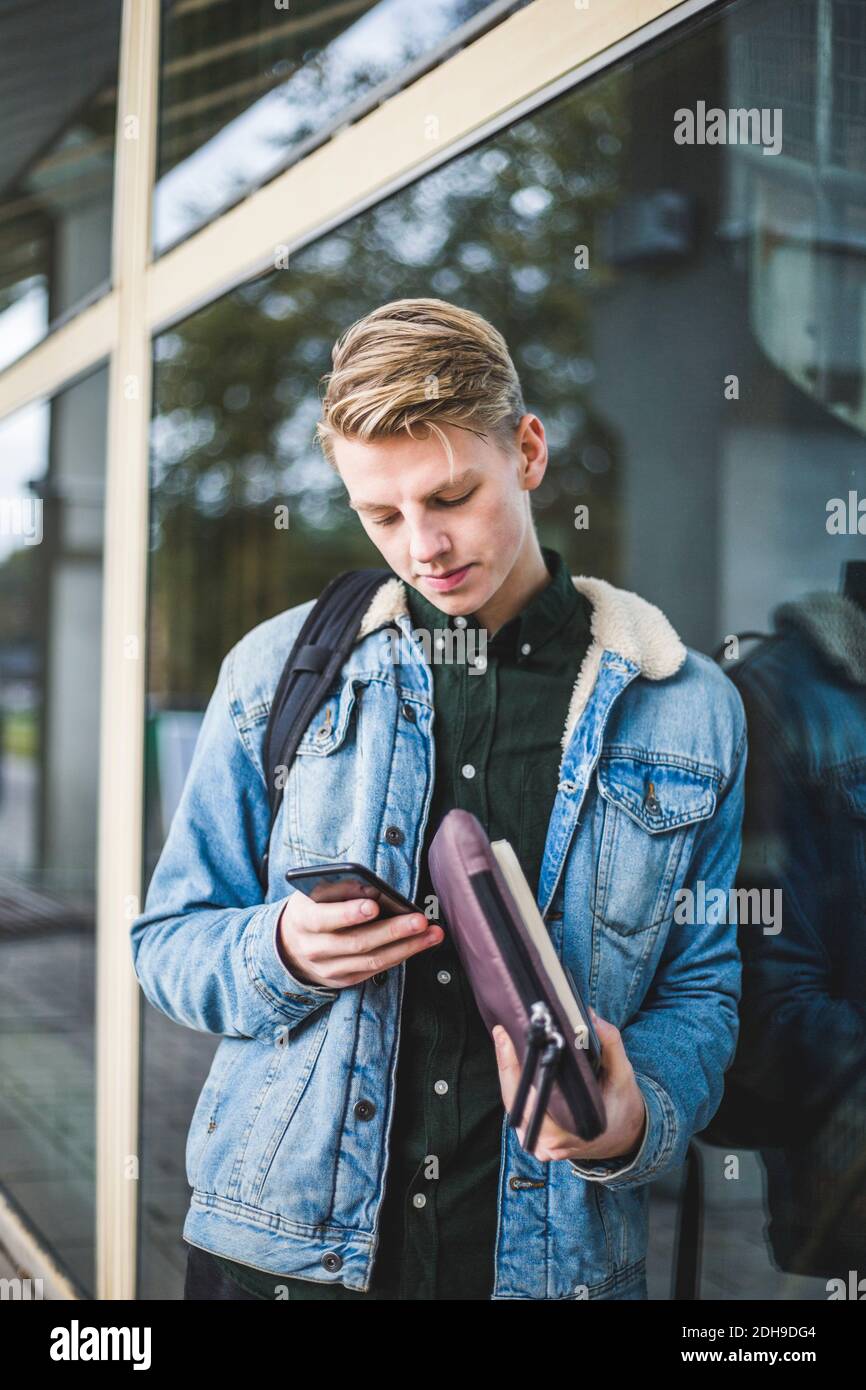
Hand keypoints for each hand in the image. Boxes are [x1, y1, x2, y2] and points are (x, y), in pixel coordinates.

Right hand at [276, 890, 442, 988]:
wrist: (292, 946)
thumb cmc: (312, 909)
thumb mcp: (314, 894)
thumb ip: (338, 889)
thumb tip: (371, 887)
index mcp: (303, 921)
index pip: (324, 919)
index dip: (348, 914)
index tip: (373, 906)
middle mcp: (315, 949)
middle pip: (357, 942)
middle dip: (392, 931)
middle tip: (418, 920)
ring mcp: (330, 969)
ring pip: (372, 960)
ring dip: (406, 946)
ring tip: (431, 933)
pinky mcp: (345, 979)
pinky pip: (377, 969)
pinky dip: (400, 955)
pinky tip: (419, 944)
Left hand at [492, 1008, 646, 1162]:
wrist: (628, 1136)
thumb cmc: (623, 1105)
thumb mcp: (622, 1074)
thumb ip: (610, 1044)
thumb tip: (589, 1015)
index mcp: (567, 1135)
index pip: (528, 1101)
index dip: (512, 1068)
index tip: (504, 1037)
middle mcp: (549, 1144)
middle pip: (514, 1101)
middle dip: (507, 1066)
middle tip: (502, 1032)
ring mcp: (540, 1145)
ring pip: (514, 1105)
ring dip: (510, 1074)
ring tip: (506, 1041)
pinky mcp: (537, 1139)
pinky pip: (519, 1110)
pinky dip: (517, 1085)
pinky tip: (515, 1062)